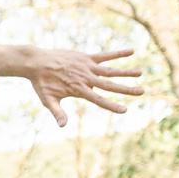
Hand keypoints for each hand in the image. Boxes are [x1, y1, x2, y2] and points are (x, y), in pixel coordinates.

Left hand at [26, 46, 143, 126]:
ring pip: (110, 70)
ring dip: (126, 72)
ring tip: (141, 73)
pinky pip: (104, 55)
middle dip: (126, 89)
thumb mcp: (48, 100)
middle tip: (142, 91)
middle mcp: (86, 78)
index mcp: (79, 90)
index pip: (99, 100)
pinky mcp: (86, 57)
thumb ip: (58, 112)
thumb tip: (63, 126)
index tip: (125, 110)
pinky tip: (131, 51)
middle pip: (110, 85)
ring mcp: (87, 66)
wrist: (36, 63)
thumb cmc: (42, 83)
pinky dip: (117, 53)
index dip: (112, 105)